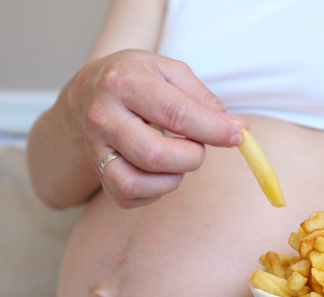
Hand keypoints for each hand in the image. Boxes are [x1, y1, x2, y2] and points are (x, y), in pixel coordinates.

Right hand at [65, 49, 246, 208]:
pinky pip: (126, 197)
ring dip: (170, 178)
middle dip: (190, 157)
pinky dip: (153, 191)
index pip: (175, 114)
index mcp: (124, 82)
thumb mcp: (169, 72)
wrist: (87, 92)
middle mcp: (102, 116)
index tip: (236, 137)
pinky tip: (158, 171)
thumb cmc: (136, 79)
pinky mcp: (96, 173)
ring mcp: (93, 148)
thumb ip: (203, 100)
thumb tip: (236, 130)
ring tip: (176, 158)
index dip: (212, 130)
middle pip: (154, 155)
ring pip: (134, 183)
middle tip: (196, 146)